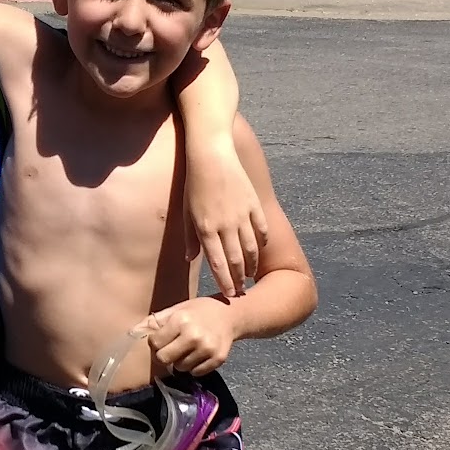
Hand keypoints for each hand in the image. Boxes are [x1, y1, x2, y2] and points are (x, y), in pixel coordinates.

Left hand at [139, 297, 237, 375]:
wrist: (231, 315)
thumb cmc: (199, 311)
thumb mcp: (177, 309)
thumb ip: (154, 321)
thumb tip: (131, 333)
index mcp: (181, 320)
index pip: (155, 343)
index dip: (156, 342)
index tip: (163, 337)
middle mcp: (194, 336)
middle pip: (165, 359)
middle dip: (165, 354)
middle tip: (173, 346)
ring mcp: (207, 349)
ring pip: (180, 368)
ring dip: (180, 361)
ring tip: (188, 348)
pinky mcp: (218, 359)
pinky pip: (196, 373)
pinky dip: (194, 367)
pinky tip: (198, 354)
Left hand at [185, 138, 266, 295]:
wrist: (212, 155)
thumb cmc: (194, 183)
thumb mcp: (186, 210)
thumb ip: (189, 237)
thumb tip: (190, 258)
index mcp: (206, 228)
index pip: (218, 263)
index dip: (225, 282)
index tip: (229, 295)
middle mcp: (225, 225)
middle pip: (236, 260)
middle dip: (239, 279)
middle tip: (241, 291)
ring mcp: (242, 214)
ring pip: (251, 247)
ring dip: (252, 264)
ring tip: (250, 274)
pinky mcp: (253, 203)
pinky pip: (261, 228)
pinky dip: (262, 242)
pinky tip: (260, 249)